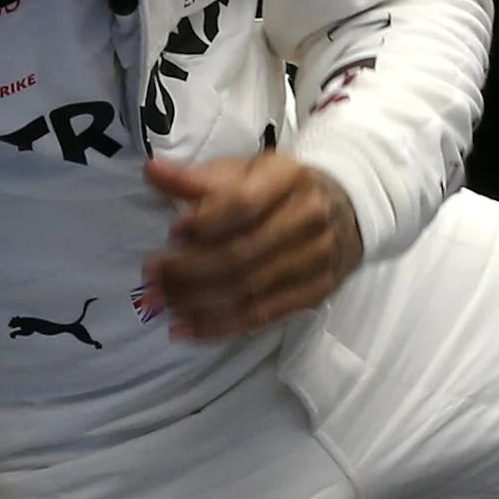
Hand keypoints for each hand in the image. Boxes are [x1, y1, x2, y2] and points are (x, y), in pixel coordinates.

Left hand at [143, 154, 363, 340]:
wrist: (347, 207)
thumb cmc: (280, 188)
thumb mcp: (245, 171)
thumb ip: (197, 178)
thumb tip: (152, 173)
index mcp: (288, 178)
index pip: (242, 204)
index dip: (204, 223)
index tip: (170, 234)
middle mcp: (308, 218)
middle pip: (242, 253)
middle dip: (188, 271)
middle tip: (151, 280)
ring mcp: (316, 259)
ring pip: (249, 289)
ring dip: (198, 302)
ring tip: (161, 306)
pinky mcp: (316, 292)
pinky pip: (263, 315)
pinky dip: (220, 325)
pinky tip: (187, 327)